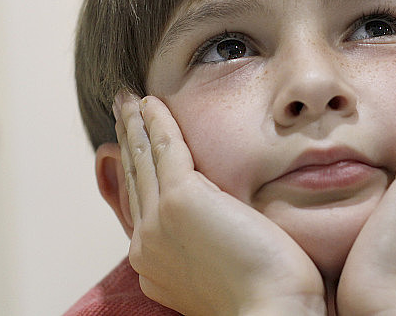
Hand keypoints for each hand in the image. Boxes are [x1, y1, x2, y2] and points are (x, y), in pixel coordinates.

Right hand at [114, 93, 326, 315]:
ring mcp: (158, 222)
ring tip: (129, 100)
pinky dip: (156, 121)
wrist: (273, 310)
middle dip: (129, 142)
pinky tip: (151, 102)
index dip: (136, 171)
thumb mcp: (225, 265)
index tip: (133, 146)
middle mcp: (147, 244)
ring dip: (136, 124)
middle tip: (123, 111)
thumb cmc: (267, 293)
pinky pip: (165, 148)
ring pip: (144, 159)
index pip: (140, 204)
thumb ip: (210, 237)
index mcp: (155, 262)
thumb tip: (216, 217)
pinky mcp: (180, 200)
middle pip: (135, 178)